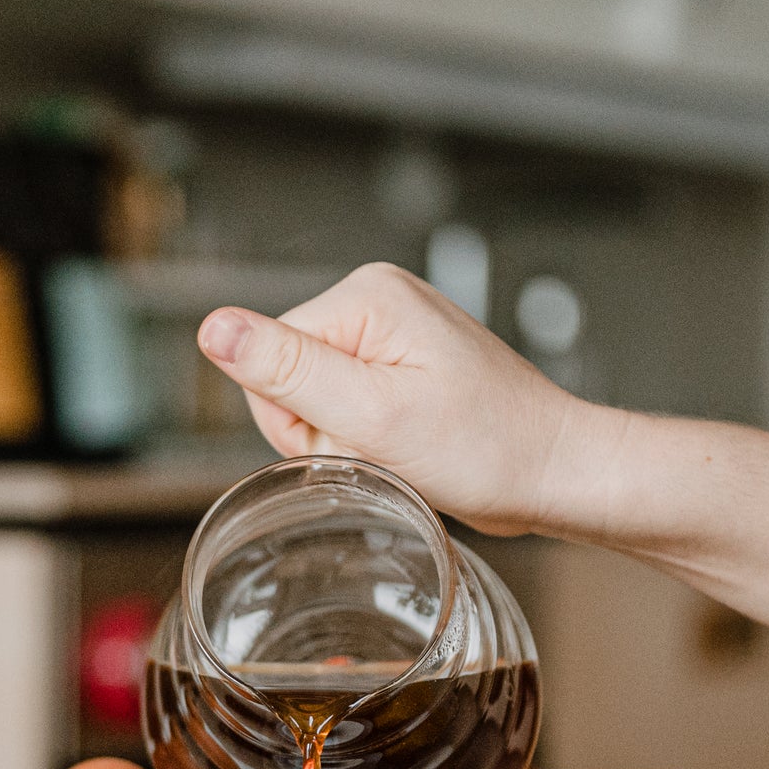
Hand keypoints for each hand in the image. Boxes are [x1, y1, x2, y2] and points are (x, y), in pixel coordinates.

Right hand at [195, 262, 614, 535]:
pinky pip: (344, 407)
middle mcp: (377, 301)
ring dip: (346, 440)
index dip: (295, 417)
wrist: (554, 473)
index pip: (267, 356)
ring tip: (402, 448)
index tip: (356, 437)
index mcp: (366, 295)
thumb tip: (214, 328)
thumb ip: (288, 370)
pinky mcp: (400, 365)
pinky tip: (407, 446)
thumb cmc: (487, 447)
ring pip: (313, 399)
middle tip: (383, 447)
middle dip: (322, 430)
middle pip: (286, 376)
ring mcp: (390, 333)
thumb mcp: (374, 415)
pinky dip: (366, 439)